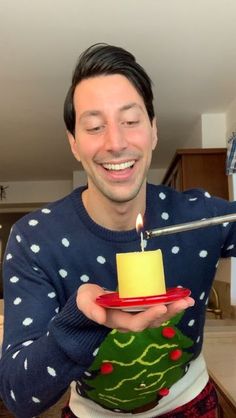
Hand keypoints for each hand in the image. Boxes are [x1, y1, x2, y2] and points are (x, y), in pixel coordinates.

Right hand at [77, 284, 194, 332]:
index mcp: (117, 320)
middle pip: (153, 322)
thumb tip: (100, 317)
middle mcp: (130, 321)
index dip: (149, 316)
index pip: (136, 322)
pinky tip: (182, 296)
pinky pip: (158, 308)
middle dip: (169, 312)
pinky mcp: (142, 308)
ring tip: (188, 300)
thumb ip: (89, 308)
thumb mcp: (84, 301)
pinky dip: (171, 303)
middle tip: (184, 302)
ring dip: (174, 309)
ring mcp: (137, 315)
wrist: (91, 301)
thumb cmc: (88, 300)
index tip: (161, 306)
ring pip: (159, 317)